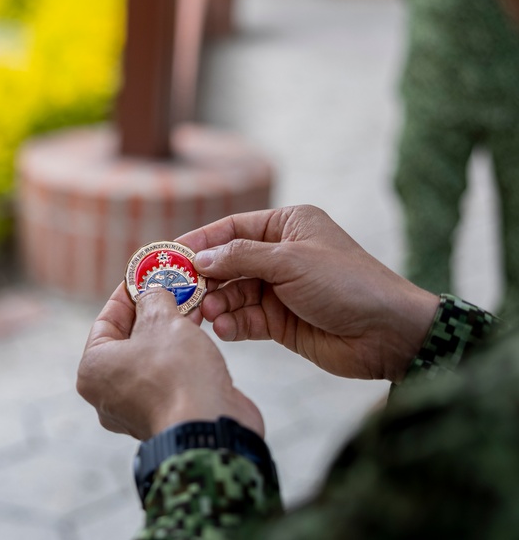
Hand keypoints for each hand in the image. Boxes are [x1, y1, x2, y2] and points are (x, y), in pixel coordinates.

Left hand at [77, 283, 263, 440]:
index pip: (105, 321)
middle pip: (127, 341)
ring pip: (149, 359)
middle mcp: (107, 394)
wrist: (211, 426)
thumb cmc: (177, 374)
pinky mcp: (164, 417)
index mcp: (93, 370)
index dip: (127, 294)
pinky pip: (166, 378)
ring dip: (169, 333)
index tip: (144, 276)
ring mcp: (135, 410)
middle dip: (151, 312)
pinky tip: (198, 333)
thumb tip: (153, 290)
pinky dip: (179, 356)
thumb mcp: (163, 321)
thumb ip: (154, 299)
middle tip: (171, 288)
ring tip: (190, 306)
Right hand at [178, 205, 439, 382]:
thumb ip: (240, 258)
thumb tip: (199, 260)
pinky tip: (224, 330)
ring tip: (205, 316)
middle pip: (226, 264)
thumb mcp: (291, 262)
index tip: (169, 256)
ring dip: (216, 304)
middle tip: (180, 294)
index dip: (199, 242)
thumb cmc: (347, 284)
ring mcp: (279, 289)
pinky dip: (232, 324)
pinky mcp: (281, 321)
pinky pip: (245, 319)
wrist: (389, 334)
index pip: (231, 229)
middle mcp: (280, 255)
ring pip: (232, 294)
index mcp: (287, 226)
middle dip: (204, 280)